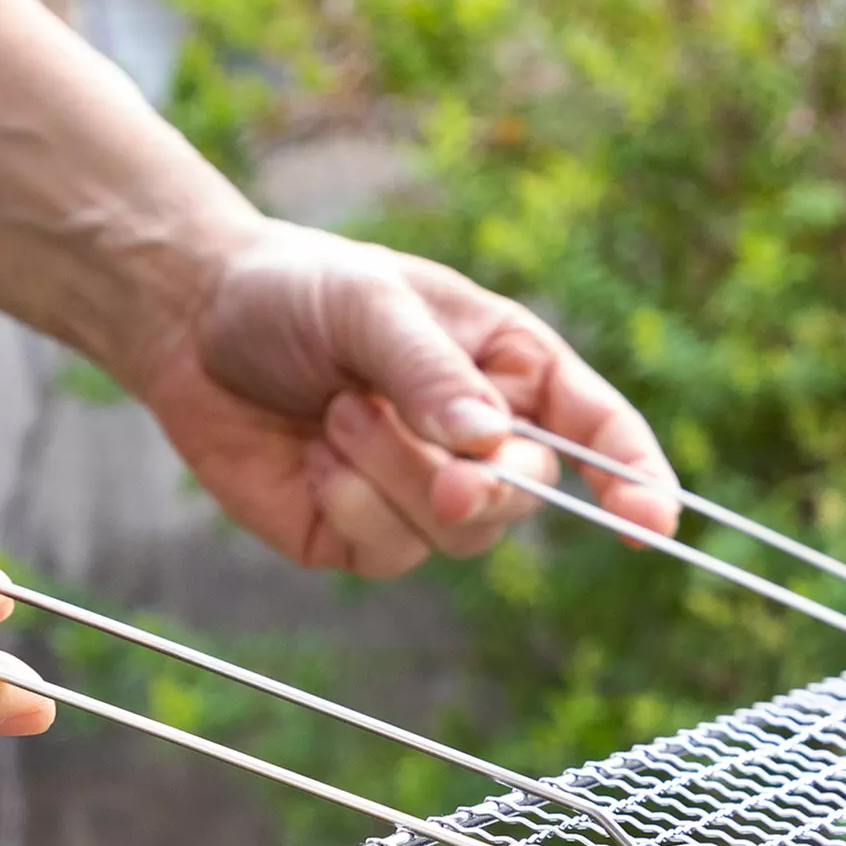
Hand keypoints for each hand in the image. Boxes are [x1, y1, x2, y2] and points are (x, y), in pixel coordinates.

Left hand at [130, 220, 678, 577]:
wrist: (191, 323)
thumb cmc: (297, 291)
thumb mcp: (371, 304)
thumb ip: (430, 373)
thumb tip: (489, 442)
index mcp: (514, 371)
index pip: (601, 433)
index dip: (639, 479)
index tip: (653, 524)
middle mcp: (485, 441)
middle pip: (527, 496)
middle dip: (487, 483)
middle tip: (448, 460)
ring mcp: (427, 495)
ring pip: (460, 531)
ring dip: (395, 474)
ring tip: (338, 411)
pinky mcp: (366, 537)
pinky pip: (391, 553)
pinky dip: (353, 506)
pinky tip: (317, 460)